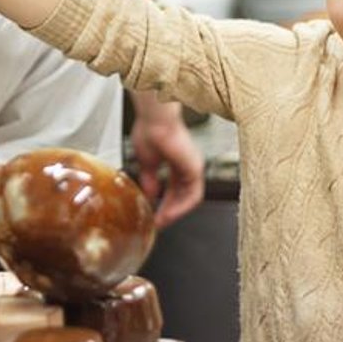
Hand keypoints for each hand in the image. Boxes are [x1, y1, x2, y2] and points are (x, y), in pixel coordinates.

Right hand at [130, 98, 204, 228]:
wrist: (154, 119)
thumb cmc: (149, 129)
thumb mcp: (147, 160)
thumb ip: (150, 178)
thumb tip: (150, 194)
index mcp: (177, 160)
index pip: (174, 187)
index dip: (164, 202)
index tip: (153, 213)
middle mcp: (188, 163)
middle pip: (181, 194)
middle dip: (169, 210)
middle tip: (158, 223)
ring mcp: (193, 166)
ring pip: (189, 198)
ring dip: (175, 212)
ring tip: (161, 221)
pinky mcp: (195, 169)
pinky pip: (193, 196)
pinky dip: (181, 207)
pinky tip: (168, 214)